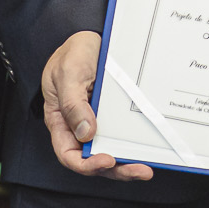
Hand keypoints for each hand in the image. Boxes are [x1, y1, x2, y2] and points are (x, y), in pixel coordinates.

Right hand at [39, 31, 152, 181]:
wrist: (91, 37)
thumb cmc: (72, 53)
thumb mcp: (68, 74)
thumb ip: (73, 104)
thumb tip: (85, 133)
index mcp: (60, 121)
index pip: (68, 154)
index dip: (86, 164)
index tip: (106, 161)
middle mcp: (78, 127)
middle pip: (93, 159)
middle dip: (115, 169)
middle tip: (139, 170)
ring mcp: (97, 122)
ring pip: (110, 151)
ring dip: (127, 162)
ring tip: (146, 169)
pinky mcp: (113, 116)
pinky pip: (121, 135)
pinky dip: (133, 145)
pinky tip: (147, 149)